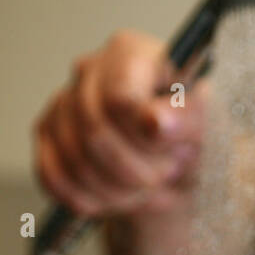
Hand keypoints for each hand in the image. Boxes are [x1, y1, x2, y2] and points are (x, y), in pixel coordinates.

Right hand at [33, 29, 208, 217]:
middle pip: (94, 132)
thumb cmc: (191, 139)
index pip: (120, 98)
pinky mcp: (47, 136)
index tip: (172, 153)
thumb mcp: (208, 128)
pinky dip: (89, 200)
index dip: (144, 138)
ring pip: (74, 160)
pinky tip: (115, 197)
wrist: (174, 172)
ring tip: (145, 188)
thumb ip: (188, 118)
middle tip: (163, 175)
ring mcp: (63, 102)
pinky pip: (54, 178)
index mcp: (130, 53)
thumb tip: (155, 122)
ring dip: (117, 191)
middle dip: (136, 171)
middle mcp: (90, 70)